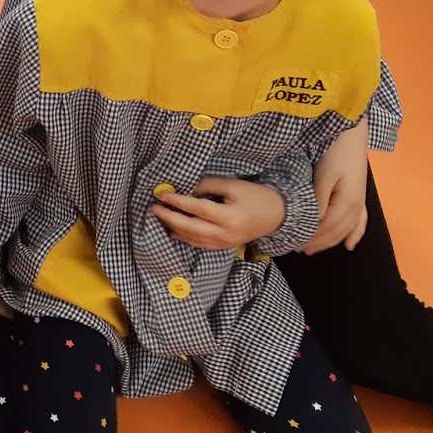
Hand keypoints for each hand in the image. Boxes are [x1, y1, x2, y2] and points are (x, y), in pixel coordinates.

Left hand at [152, 177, 286, 250]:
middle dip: (170, 218)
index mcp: (229, 217)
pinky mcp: (225, 247)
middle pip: (191, 228)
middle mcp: (225, 234)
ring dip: (175, 228)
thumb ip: (208, 186)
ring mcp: (225, 243)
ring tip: (160, 218)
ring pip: (194, 239)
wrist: (278, 215)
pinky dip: (186, 238)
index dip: (178, 201)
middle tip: (154, 209)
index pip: (197, 209)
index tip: (162, 195)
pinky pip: (201, 244)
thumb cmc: (256, 196)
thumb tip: (187, 189)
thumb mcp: (233, 185)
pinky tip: (174, 231)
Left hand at [305, 121, 369, 253]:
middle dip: (318, 243)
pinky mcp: (360, 196)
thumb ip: (320, 200)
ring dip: (331, 241)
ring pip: (346, 229)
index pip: (326, 228)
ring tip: (314, 250)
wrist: (353, 134)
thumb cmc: (336, 151)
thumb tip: (314, 222)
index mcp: (347, 202)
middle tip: (298, 250)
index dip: (311, 238)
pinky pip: (360, 222)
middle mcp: (357, 206)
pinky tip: (349, 245)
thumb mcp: (324, 174)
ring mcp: (360, 202)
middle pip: (336, 232)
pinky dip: (354, 234)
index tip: (294, 244)